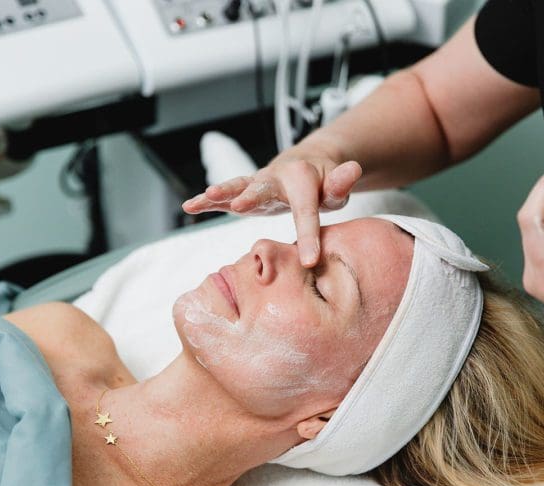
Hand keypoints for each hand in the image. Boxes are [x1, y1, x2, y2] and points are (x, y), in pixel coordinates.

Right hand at [182, 154, 362, 266]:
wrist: (306, 165)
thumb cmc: (323, 183)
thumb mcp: (337, 185)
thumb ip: (342, 182)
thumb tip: (353, 170)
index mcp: (302, 180)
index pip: (306, 212)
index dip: (308, 236)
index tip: (310, 262)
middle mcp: (276, 177)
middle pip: (264, 190)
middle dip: (252, 197)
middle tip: (242, 207)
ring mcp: (258, 183)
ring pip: (238, 187)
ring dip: (222, 193)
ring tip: (206, 198)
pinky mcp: (245, 191)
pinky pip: (225, 196)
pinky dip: (207, 200)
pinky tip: (190, 206)